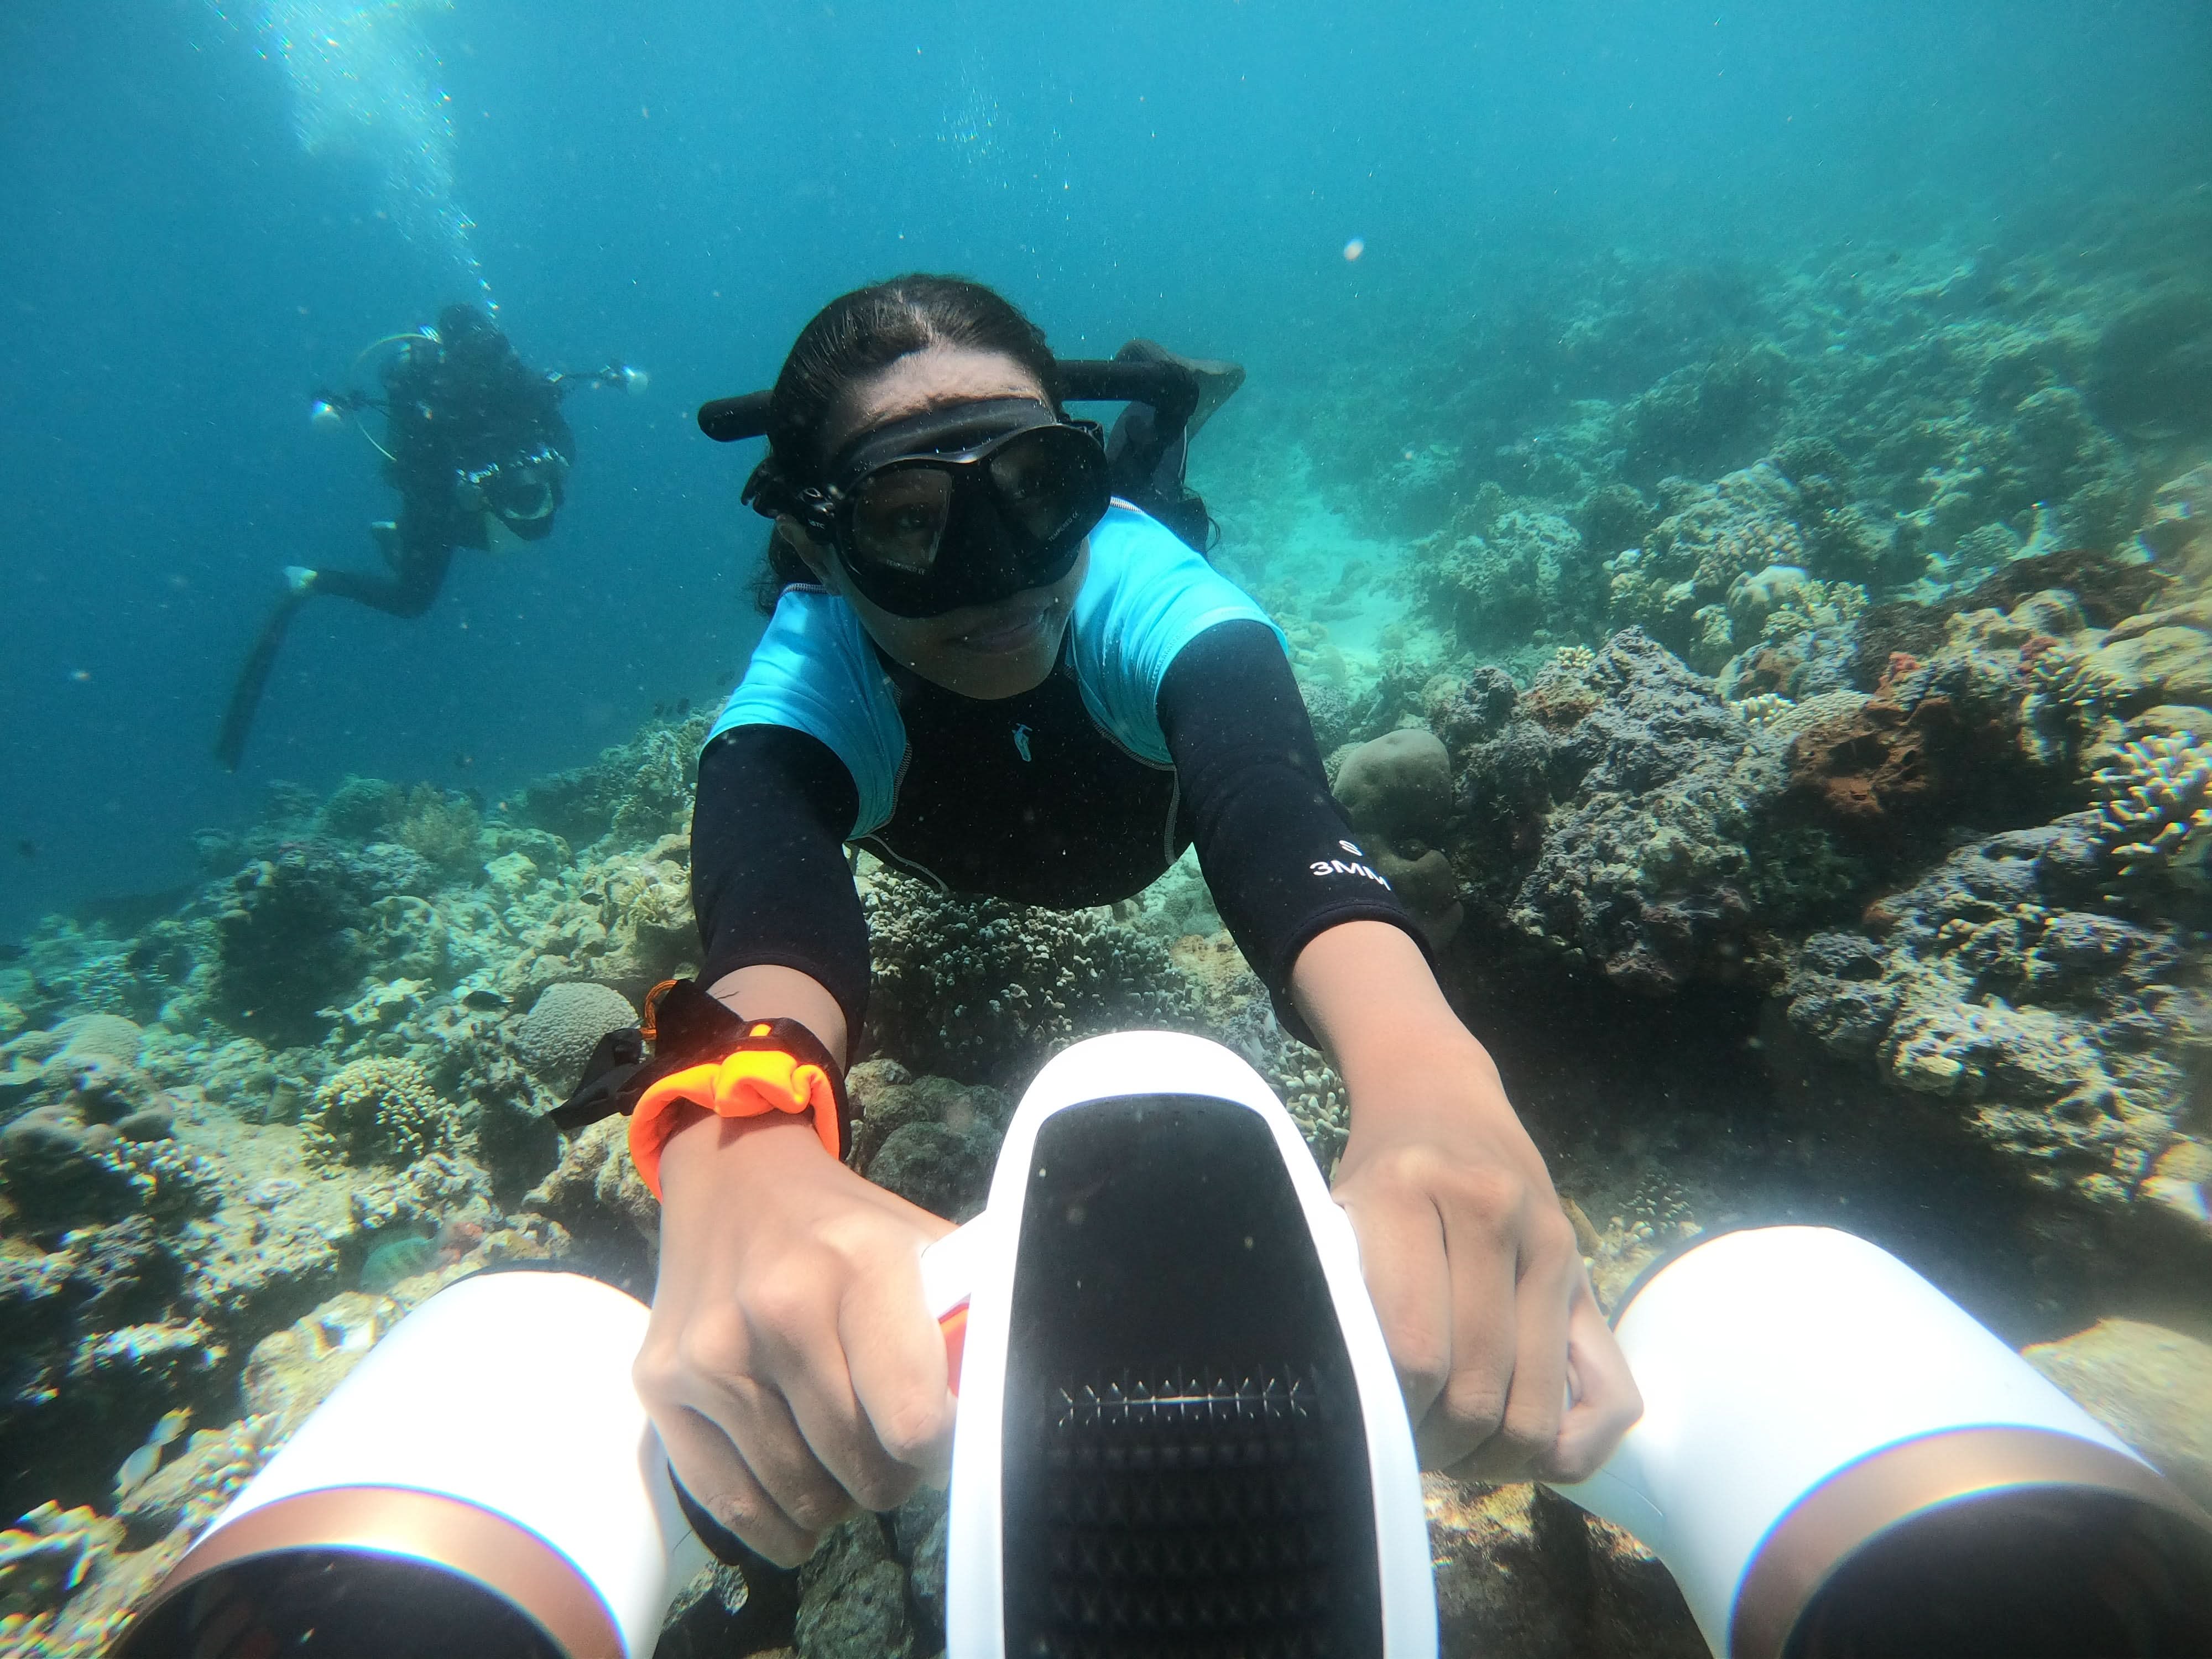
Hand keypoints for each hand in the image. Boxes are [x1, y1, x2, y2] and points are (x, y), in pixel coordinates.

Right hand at [634, 1110, 956, 1566]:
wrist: (734, 1180)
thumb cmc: (846, 1228)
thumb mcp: (922, 1248)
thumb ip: (964, 1324)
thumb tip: (991, 1417)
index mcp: (862, 1265)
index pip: (912, 1418)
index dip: (938, 1449)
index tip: (936, 1438)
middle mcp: (779, 1308)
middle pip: (857, 1464)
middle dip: (889, 1476)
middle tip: (889, 1451)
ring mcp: (711, 1351)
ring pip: (797, 1493)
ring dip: (834, 1500)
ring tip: (845, 1464)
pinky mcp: (660, 1382)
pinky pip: (727, 1502)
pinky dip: (773, 1524)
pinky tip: (798, 1510)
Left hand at [1330, 1054, 1638, 1481]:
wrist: (1440, 1095)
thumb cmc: (1377, 1170)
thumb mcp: (1337, 1216)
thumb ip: (1346, 1299)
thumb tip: (1359, 1412)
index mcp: (1405, 1194)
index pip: (1414, 1351)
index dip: (1394, 1416)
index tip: (1371, 1423)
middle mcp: (1490, 1212)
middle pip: (1477, 1390)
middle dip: (1439, 1446)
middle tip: (1409, 1445)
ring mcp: (1553, 1244)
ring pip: (1535, 1407)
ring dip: (1491, 1456)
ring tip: (1454, 1448)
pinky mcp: (1589, 1274)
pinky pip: (1612, 1398)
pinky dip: (1568, 1448)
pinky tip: (1517, 1439)